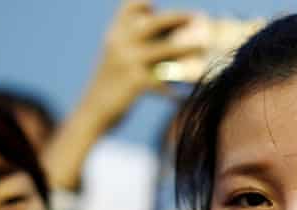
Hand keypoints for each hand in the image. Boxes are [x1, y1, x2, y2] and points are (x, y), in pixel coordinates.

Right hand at [83, 0, 198, 127]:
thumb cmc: (112, 85)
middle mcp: (120, 42)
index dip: (145, 2)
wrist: (92, 112)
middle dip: (178, 17)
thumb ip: (138, 43)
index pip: (131, 5)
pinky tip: (184, 95)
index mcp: (116, 33)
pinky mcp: (135, 82)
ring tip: (204, 46)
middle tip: (197, 16)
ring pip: (166, 49)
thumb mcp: (118, 57)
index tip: (158, 4)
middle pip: (154, 22)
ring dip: (188, 48)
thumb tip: (173, 35)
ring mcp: (128, 61)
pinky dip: (176, 89)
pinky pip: (164, 82)